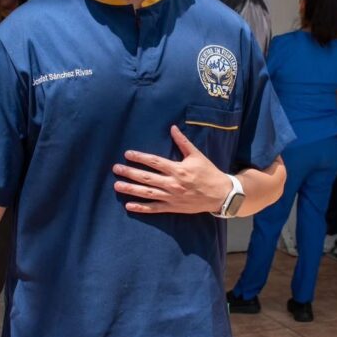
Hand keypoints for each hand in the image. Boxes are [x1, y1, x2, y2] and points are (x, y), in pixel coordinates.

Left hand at [114, 125, 229, 213]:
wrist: (220, 194)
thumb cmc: (208, 173)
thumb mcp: (197, 155)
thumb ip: (183, 142)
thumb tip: (173, 128)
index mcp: (178, 169)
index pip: (154, 162)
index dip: (140, 157)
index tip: (127, 154)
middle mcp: (172, 183)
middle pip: (147, 177)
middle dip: (130, 172)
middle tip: (116, 169)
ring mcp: (172, 197)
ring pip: (147, 193)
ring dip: (131, 189)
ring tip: (117, 185)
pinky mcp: (173, 207)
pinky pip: (154, 208)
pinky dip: (141, 208)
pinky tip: (129, 205)